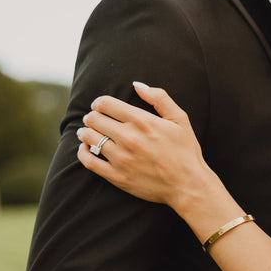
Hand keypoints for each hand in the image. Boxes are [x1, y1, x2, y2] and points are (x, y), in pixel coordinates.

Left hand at [77, 82, 217, 209]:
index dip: (99, 102)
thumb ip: (159, 98)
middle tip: (94, 119)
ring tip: (87, 132)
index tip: (100, 106)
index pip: (106, 104)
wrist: (187, 185)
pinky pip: (89, 161)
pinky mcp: (117, 177)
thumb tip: (137, 85)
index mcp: (143, 121)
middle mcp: (129, 138)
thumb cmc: (185, 151)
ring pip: (89, 138)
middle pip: (94, 119)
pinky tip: (86, 149)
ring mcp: (121, 158)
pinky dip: (83, 152)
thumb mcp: (180, 119)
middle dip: (92, 116)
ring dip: (85, 132)